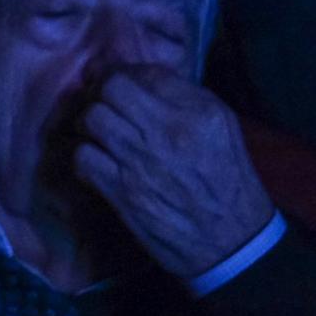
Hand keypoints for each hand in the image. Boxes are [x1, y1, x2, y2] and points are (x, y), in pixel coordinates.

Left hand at [74, 66, 275, 278]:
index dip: (124, 75)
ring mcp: (141, 162)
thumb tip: (141, 75)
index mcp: (197, 114)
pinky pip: (82, 157)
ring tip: (99, 131)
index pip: (142, 73)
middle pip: (110, 90)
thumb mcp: (222, 127)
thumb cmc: (228, 179)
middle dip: (102, 93)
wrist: (232, 242)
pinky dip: (84, 154)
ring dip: (89, 121)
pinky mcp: (122, 192)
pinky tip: (97, 158)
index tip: (120, 84)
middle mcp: (167, 133)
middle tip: (103, 103)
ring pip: (91, 118)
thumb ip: (184, 95)